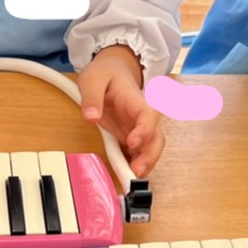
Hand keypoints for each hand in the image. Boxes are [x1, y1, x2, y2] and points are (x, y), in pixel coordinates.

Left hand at [77, 46, 163, 176]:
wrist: (113, 70)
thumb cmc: (106, 73)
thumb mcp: (93, 79)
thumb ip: (92, 97)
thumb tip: (91, 117)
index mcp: (136, 100)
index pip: (149, 116)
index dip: (145, 131)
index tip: (132, 142)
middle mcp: (141, 117)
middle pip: (156, 137)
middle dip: (150, 156)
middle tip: (136, 171)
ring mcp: (137, 128)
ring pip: (150, 148)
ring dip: (144, 163)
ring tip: (130, 177)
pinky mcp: (130, 137)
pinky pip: (138, 153)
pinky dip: (135, 164)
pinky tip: (125, 174)